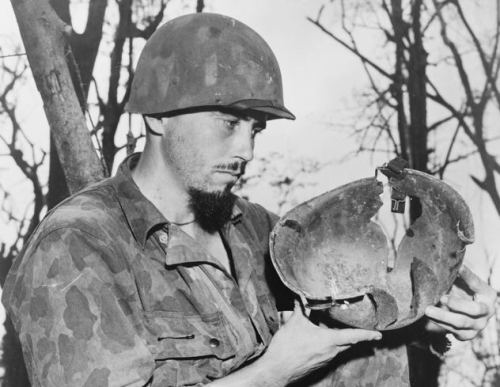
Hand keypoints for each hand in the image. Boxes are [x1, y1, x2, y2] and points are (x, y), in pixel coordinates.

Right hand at [261, 300, 381, 383]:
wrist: (277, 370)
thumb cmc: (287, 348)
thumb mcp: (295, 323)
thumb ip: (300, 308)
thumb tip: (301, 296)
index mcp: (329, 340)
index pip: (354, 336)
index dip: (367, 334)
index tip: (378, 335)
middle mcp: (331, 352)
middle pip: (348, 342)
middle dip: (353, 335)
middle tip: (357, 327)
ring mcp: (324, 360)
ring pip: (337, 348)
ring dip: (337, 339)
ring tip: (330, 329)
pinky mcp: (317, 365)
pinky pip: (328, 353)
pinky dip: (327, 345)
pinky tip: (316, 339)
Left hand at [425, 265, 496, 340]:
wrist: (461, 309)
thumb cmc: (462, 290)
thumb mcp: (463, 280)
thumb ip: (461, 273)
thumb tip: (454, 262)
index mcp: (487, 294)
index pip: (477, 284)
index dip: (467, 277)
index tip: (458, 269)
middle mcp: (486, 312)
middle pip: (474, 310)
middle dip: (457, 304)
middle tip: (441, 298)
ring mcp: (477, 326)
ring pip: (461, 323)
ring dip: (443, 316)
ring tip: (428, 310)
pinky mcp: (465, 335)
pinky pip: (452, 331)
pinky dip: (439, 323)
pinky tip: (429, 317)